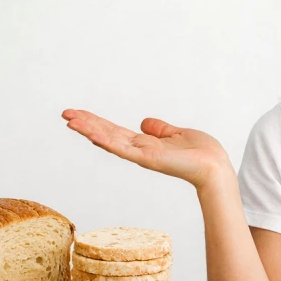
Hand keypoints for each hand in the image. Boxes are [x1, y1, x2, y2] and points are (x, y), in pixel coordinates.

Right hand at [61, 109, 232, 188]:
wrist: (215, 166)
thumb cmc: (202, 153)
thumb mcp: (177, 134)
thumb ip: (159, 129)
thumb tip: (144, 122)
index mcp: (146, 144)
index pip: (115, 131)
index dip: (97, 122)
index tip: (78, 114)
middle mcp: (140, 150)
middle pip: (107, 134)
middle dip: (86, 124)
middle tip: (65, 113)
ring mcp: (142, 155)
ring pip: (110, 141)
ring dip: (90, 130)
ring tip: (70, 121)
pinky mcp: (149, 159)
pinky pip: (124, 150)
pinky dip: (108, 142)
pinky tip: (92, 134)